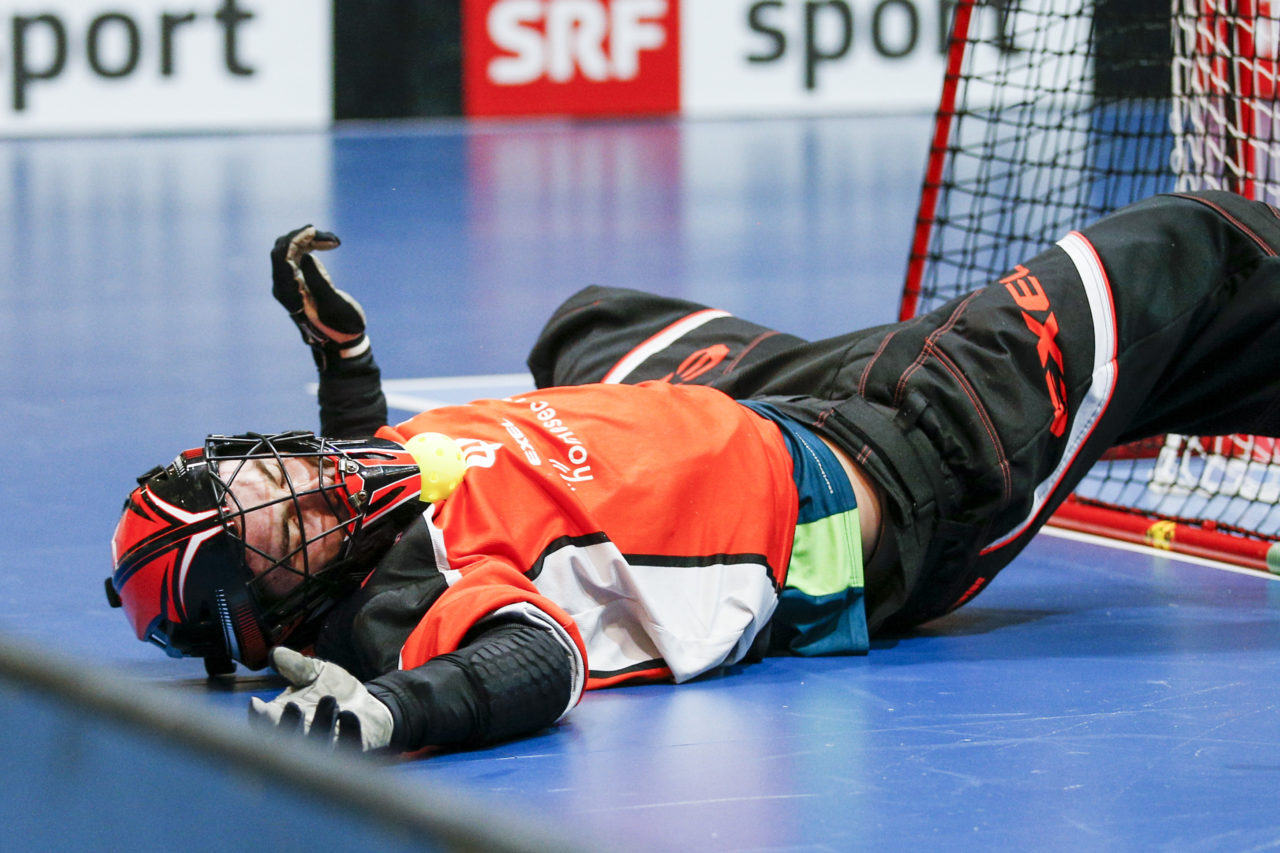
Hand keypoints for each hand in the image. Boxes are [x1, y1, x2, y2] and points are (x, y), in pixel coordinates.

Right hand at [249, 647, 393, 752]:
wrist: (366, 701)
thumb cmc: (332, 687)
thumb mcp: (314, 672)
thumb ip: (296, 665)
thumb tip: (276, 653)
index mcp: (283, 721)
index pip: (263, 727)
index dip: (259, 719)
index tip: (256, 704)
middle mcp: (300, 740)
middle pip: (285, 745)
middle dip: (286, 727)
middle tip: (292, 706)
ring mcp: (326, 748)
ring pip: (317, 748)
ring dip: (320, 725)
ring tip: (329, 699)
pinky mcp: (351, 750)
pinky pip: (348, 747)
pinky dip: (347, 732)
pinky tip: (348, 714)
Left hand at [270, 225, 368, 361]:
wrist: (341, 343)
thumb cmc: (340, 328)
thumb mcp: (333, 305)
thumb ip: (318, 280)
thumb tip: (304, 255)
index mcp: (288, 293)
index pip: (281, 256)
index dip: (294, 238)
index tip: (314, 229)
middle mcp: (284, 286)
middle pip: (283, 248)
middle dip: (304, 237)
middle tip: (332, 238)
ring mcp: (290, 282)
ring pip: (291, 249)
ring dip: (310, 239)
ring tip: (334, 240)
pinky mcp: (300, 279)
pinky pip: (298, 254)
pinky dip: (312, 245)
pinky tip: (329, 244)